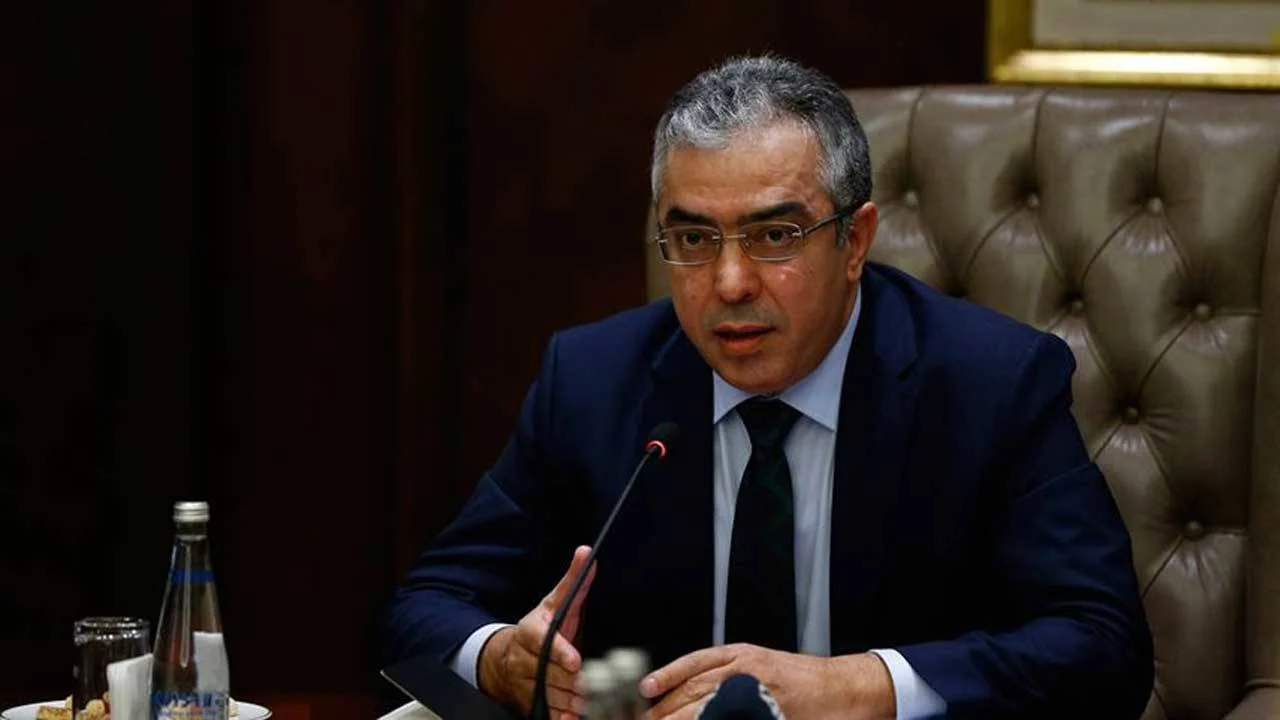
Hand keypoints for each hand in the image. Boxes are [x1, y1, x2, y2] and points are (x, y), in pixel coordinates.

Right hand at [478, 545, 596, 719]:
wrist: (506, 656)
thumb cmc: (541, 627)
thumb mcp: (555, 602)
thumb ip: (573, 581)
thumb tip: (586, 552)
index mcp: (530, 631)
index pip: (543, 641)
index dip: (558, 652)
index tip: (574, 661)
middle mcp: (524, 658)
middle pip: (550, 672)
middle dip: (572, 681)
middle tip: (594, 687)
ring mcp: (525, 682)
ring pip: (549, 694)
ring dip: (571, 700)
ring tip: (591, 702)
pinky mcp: (529, 701)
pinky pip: (545, 712)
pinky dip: (560, 717)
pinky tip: (573, 718)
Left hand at [639, 644, 895, 719]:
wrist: (846, 690)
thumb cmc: (804, 681)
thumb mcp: (761, 667)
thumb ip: (728, 678)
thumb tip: (689, 698)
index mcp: (742, 656)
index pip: (694, 665)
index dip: (667, 677)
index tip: (645, 691)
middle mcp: (745, 669)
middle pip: (693, 688)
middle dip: (666, 708)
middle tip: (644, 719)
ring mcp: (756, 691)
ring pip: (706, 704)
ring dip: (680, 717)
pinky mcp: (767, 710)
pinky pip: (727, 714)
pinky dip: (709, 717)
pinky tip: (696, 718)